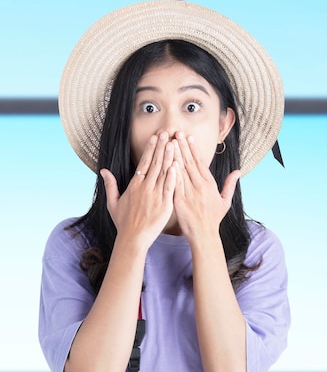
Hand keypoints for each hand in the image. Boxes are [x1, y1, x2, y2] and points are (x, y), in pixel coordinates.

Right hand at [100, 132, 176, 247]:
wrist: (133, 239)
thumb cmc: (124, 223)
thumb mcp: (113, 203)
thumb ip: (110, 185)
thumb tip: (103, 170)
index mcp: (134, 186)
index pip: (144, 163)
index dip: (150, 149)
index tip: (155, 137)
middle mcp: (145, 188)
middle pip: (155, 163)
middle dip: (161, 147)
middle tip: (167, 133)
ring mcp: (155, 196)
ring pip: (163, 173)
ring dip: (169, 157)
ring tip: (174, 143)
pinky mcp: (164, 205)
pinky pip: (170, 187)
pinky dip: (173, 176)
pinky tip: (177, 164)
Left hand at [171, 131, 240, 240]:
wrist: (204, 235)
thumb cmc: (214, 218)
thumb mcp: (225, 201)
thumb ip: (230, 184)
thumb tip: (238, 171)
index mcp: (209, 184)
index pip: (200, 162)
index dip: (194, 149)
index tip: (189, 137)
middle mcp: (199, 186)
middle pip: (189, 162)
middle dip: (183, 146)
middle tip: (177, 133)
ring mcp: (189, 193)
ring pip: (180, 170)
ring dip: (174, 155)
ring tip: (169, 142)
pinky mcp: (179, 200)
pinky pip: (174, 183)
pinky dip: (170, 171)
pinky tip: (166, 161)